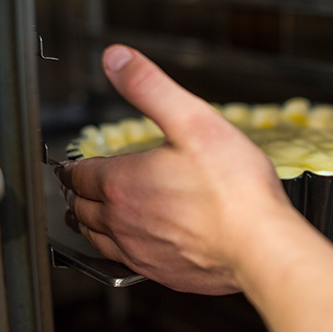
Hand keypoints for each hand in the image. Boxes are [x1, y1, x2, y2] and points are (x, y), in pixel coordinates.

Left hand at [56, 45, 299, 294]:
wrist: (259, 244)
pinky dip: (116, 250)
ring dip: (90, 225)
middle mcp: (125, 220)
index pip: (83, 174)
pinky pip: (124, 261)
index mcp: (125, 183)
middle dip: (78, 195)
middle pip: (84, 208)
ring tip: (89, 217)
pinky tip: (129, 246)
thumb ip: (150, 88)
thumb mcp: (193, 120)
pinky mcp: (161, 272)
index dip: (75, 166)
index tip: (73, 165)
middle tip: (78, 188)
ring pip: (98, 239)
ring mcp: (141, 251)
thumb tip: (116, 59)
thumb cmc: (234, 187)